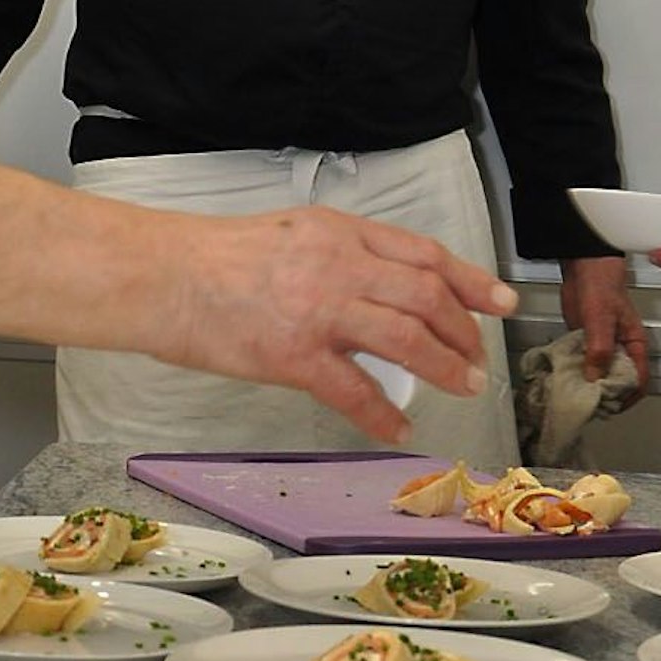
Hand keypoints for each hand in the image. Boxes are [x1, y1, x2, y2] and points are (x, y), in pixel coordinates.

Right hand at [162, 206, 516, 442]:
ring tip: (462, 386)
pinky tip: (399, 427)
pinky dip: (385, 413)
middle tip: (477, 358)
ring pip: (406, 337)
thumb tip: (380, 290)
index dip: (470, 280)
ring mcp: (318, 309)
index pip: (423, 254)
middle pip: (427, 296)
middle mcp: (338, 265)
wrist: (161, 276)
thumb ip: (340, 256)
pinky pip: (355, 389)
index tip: (499, 301)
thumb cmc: (216, 259)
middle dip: (463, 330)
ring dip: (444, 366)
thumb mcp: (292, 235)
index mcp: (340, 233)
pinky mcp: (293, 354)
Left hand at [560, 255, 649, 394]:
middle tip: (591, 404)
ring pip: (600, 374)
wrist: (583, 268)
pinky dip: (577, 373)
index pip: (639, 379)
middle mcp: (621, 349)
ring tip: (577, 395)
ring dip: (590, 385)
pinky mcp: (586, 343)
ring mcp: (603, 346)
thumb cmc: (602, 287)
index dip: (628, 396)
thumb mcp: (601, 320)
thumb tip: (594, 376)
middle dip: (607, 395)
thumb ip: (600, 349)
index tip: (612, 406)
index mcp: (634, 344)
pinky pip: (584, 364)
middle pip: (619, 381)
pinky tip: (567, 379)